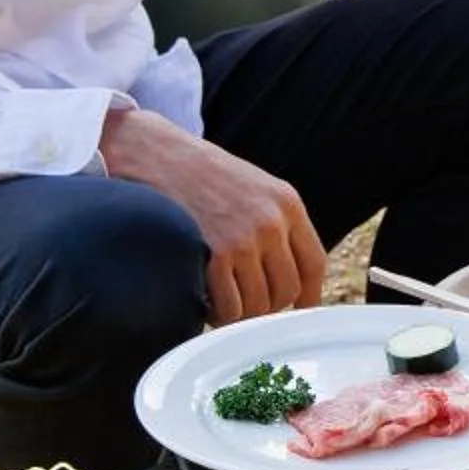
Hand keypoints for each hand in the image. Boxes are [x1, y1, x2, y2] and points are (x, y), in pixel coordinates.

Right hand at [98, 107, 327, 321]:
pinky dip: (218, 315)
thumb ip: (275, 224)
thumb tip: (287, 277)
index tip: (299, 309)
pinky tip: (205, 302)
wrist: (154, 155)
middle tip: (244, 304)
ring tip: (221, 302)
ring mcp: (243, 240)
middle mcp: (271, 222)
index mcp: (286, 203)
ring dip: (240, 313)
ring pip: (258, 305)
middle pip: (287, 291)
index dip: (309, 294)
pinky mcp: (214, 255)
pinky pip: (230, 308)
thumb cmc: (200, 175)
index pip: (314, 263)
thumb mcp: (253, 187)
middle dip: (267, 306)